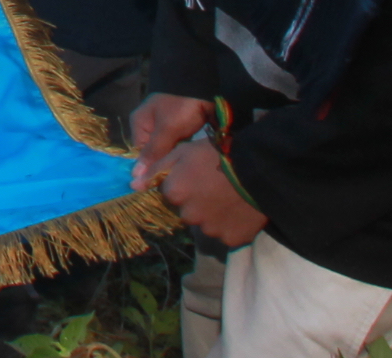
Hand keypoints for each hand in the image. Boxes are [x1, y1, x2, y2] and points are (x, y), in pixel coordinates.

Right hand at [129, 94, 208, 174]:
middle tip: (177, 174)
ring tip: (184, 168)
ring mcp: (164, 127)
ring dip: (174, 156)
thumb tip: (135, 177)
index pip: (140, 153)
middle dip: (164, 161)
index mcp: (139, 123)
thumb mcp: (166, 130)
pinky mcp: (178, 128)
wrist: (204, 88)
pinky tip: (188, 159)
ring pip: (165, 150)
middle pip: (153, 152)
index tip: (163, 179)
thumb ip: (153, 153)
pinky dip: (182, 151)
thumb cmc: (181, 108)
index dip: (150, 166)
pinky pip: (176, 145)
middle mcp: (149, 126)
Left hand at [141, 121, 266, 245]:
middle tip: (214, 186)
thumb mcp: (182, 152)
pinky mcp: (231, 240)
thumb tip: (133, 185)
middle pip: (187, 211)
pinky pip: (225, 234)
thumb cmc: (217, 155)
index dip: (183, 183)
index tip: (197, 175)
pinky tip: (239, 210)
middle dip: (196, 201)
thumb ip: (156, 167)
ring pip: (206, 224)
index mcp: (175, 193)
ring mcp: (210, 230)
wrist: (258, 170)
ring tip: (229, 197)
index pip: (170, 193)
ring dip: (213, 215)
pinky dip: (230, 225)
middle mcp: (188, 216)